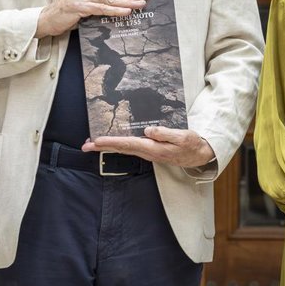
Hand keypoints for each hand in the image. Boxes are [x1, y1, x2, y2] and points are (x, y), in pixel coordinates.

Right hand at [35, 0, 148, 36]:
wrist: (46, 20)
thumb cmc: (66, 15)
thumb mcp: (85, 6)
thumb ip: (99, 4)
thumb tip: (121, 8)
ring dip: (127, 3)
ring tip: (140, 5)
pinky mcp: (79, 6)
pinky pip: (102, 9)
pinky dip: (115, 10)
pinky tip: (126, 11)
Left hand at [82, 126, 214, 167]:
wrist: (198, 155)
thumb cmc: (191, 144)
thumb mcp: (183, 136)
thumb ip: (166, 133)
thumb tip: (148, 130)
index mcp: (154, 148)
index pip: (129, 144)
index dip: (112, 142)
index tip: (97, 140)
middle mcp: (148, 152)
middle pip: (122, 149)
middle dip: (103, 147)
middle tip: (85, 145)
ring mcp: (148, 153)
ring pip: (124, 149)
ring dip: (108, 146)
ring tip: (93, 144)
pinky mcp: (149, 151)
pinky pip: (130, 148)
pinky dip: (118, 145)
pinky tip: (113, 143)